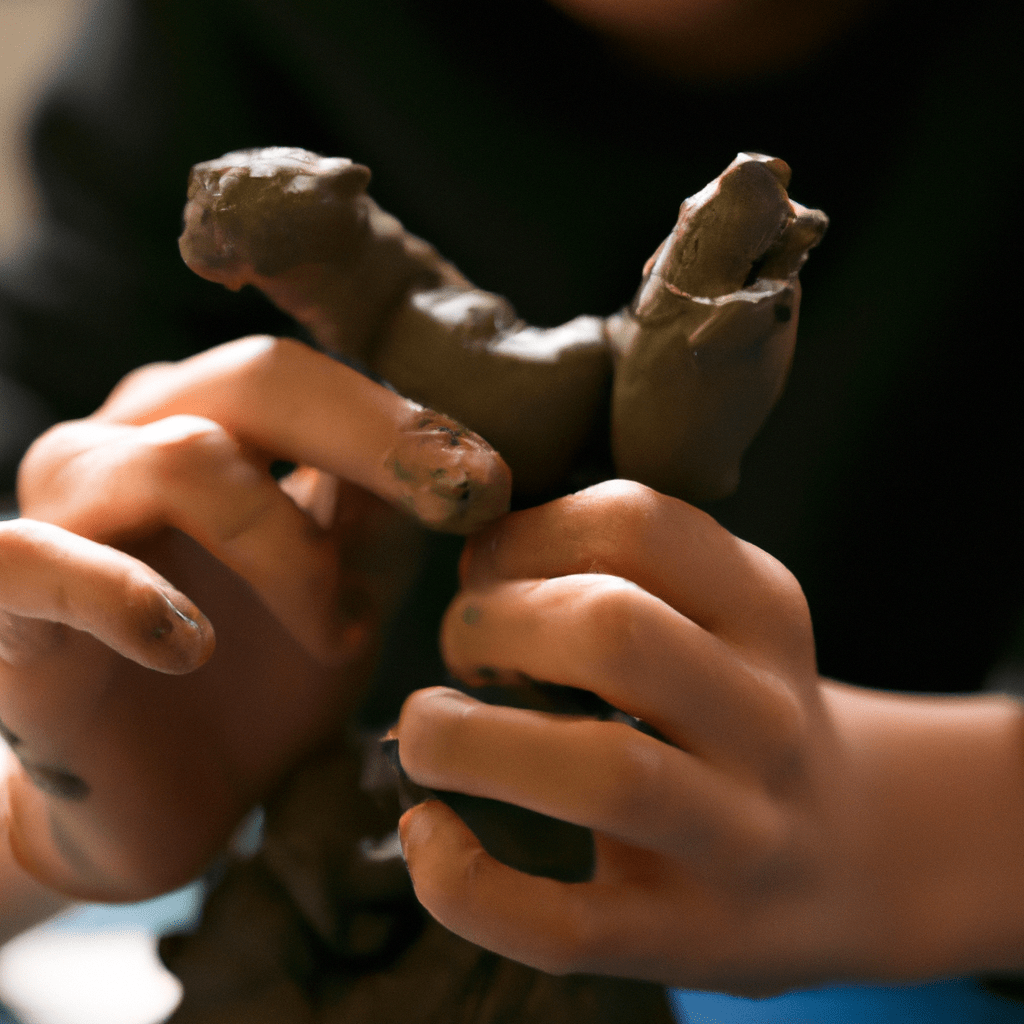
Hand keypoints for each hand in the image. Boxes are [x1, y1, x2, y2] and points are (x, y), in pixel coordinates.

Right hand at [2, 336, 509, 900]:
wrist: (159, 802)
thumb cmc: (258, 686)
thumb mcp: (347, 596)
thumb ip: (379, 521)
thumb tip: (447, 456)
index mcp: (213, 426)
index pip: (312, 377)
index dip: (405, 419)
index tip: (489, 484)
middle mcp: (135, 439)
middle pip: (255, 378)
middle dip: (373, 439)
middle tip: (454, 501)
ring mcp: (61, 508)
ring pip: (184, 461)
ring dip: (287, 551)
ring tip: (334, 638)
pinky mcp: (4, 594)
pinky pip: (41, 558)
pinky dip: (131, 596)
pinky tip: (188, 647)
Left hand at [392, 480, 1023, 993]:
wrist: (852, 855)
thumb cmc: (734, 712)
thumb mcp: (723, 616)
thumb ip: (621, 570)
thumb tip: (476, 550)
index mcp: (765, 611)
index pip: (636, 522)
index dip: (525, 534)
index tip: (485, 570)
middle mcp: (766, 716)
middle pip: (614, 631)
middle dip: (494, 623)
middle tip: (462, 648)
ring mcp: (737, 836)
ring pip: (604, 774)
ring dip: (469, 741)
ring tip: (424, 731)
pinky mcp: (689, 938)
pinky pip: (566, 927)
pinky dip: (466, 884)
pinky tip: (426, 834)